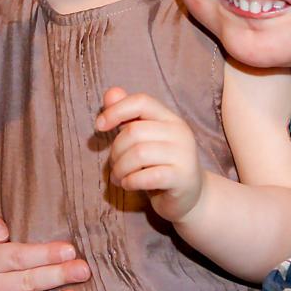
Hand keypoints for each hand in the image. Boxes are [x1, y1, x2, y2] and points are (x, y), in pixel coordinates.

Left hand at [96, 87, 204, 222]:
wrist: (191, 196)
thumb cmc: (160, 165)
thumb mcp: (143, 139)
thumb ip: (127, 116)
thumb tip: (110, 93)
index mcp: (169, 118)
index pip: (141, 101)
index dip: (116, 110)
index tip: (99, 126)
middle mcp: (180, 132)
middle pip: (134, 131)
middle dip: (116, 151)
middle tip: (114, 166)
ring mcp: (184, 155)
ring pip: (138, 154)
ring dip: (120, 169)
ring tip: (119, 178)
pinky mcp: (182, 178)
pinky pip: (148, 176)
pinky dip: (130, 181)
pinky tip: (129, 185)